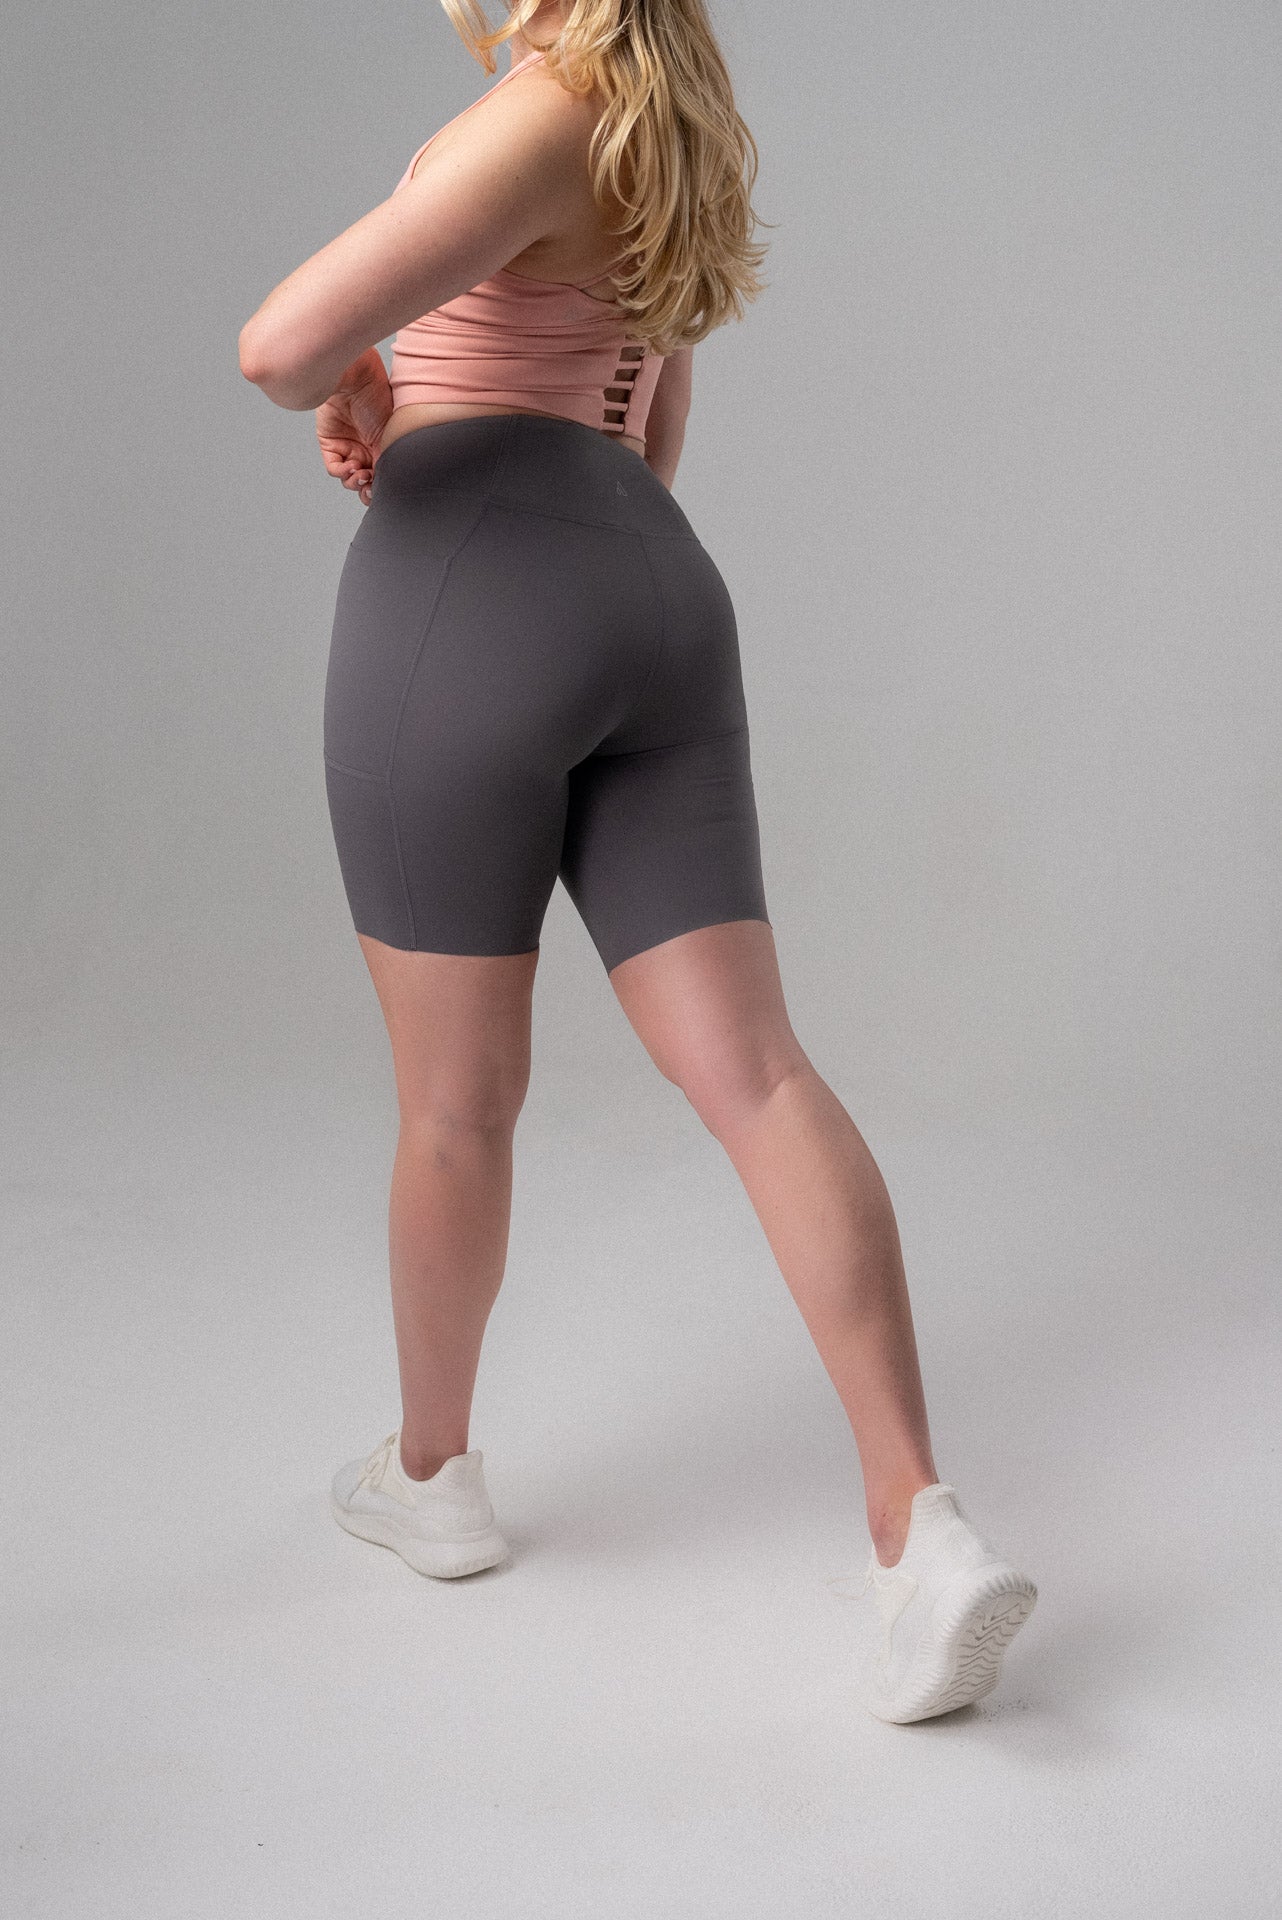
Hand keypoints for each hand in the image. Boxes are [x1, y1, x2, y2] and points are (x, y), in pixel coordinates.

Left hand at [316, 349, 392, 506]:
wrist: (356, 380)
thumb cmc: (379, 399)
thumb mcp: (392, 437)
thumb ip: (389, 462)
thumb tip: (387, 486)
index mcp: (384, 447)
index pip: (382, 477)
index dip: (381, 488)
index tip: (384, 490)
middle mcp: (366, 450)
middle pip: (365, 483)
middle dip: (367, 490)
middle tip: (370, 486)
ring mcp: (348, 448)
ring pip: (349, 479)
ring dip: (355, 482)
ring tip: (362, 473)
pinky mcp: (330, 445)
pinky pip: (335, 468)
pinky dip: (344, 472)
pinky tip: (352, 466)